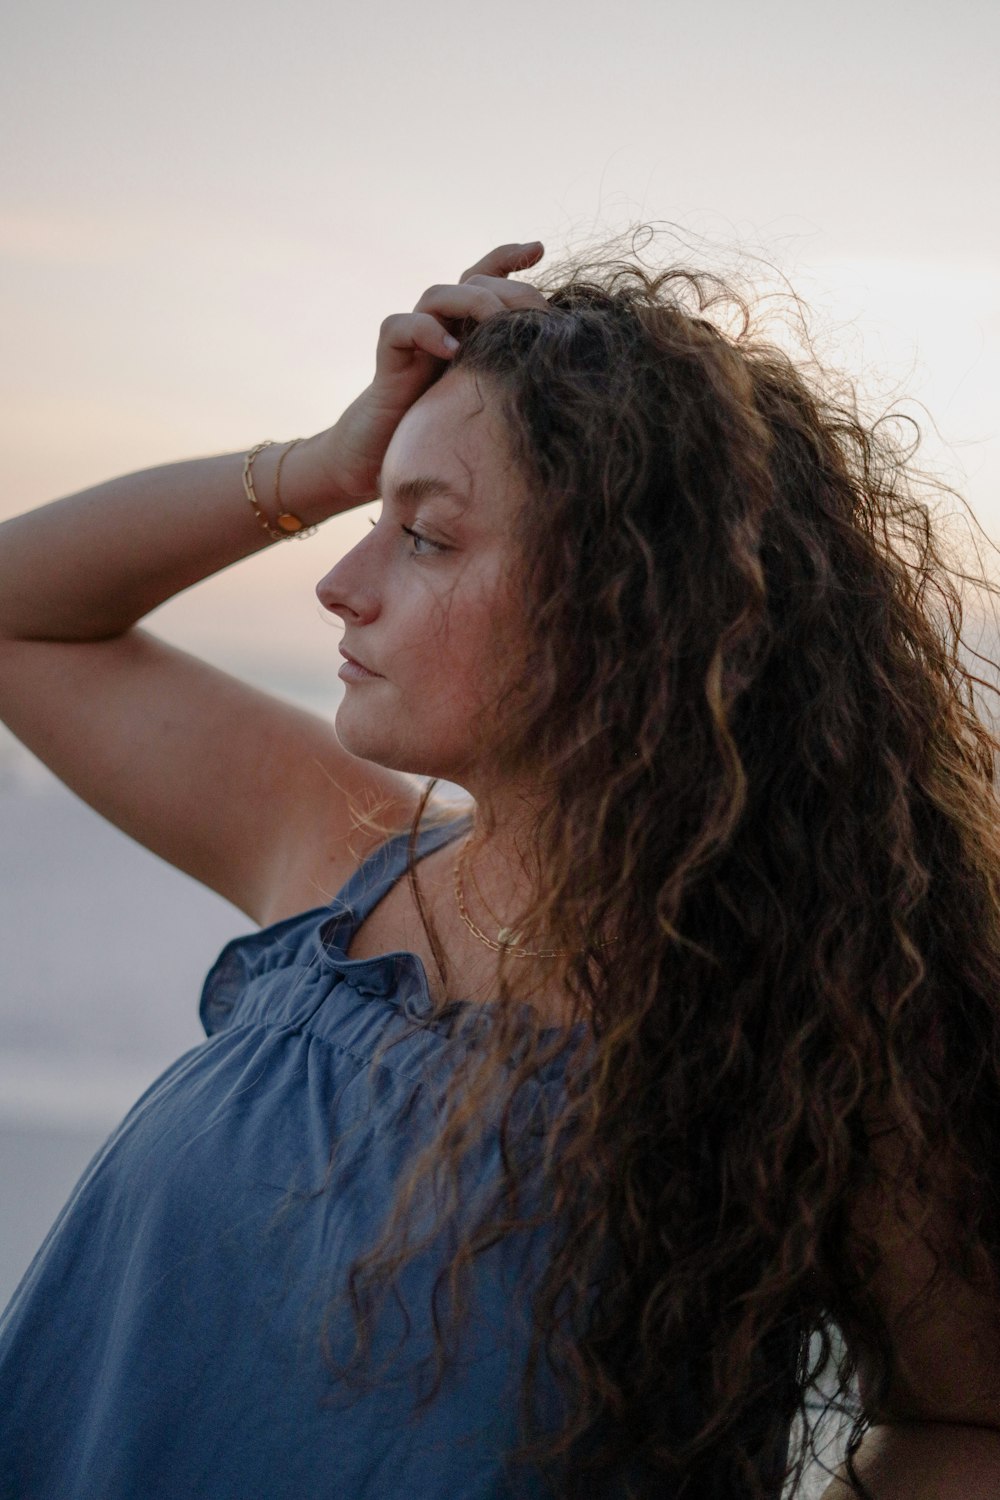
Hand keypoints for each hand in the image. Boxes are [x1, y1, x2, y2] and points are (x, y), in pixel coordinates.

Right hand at [317, 241, 548, 503]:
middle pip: (474, 282)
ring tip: (500, 325)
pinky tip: (453, 352)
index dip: (510, 257)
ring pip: (441, 294)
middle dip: (508, 290)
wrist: (388, 448)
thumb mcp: (489, 393)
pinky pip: (405, 326)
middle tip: (538, 312)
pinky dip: (429, 332)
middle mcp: (441, 320)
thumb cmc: (445, 423)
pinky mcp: (391, 351)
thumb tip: (565, 366)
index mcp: (467, 323)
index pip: (488, 276)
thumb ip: (514, 371)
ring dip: (474, 304)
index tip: (540, 249)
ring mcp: (415, 332)